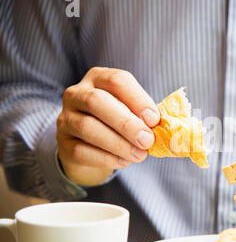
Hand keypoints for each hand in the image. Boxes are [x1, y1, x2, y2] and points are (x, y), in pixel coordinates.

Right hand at [57, 67, 159, 185]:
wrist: (90, 147)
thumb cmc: (117, 124)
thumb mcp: (131, 112)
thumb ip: (145, 115)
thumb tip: (166, 127)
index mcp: (98, 79)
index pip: (117, 81)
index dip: (138, 99)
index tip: (154, 120)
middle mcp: (77, 94)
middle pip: (97, 101)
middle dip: (126, 123)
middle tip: (147, 140)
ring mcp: (66, 118)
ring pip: (88, 127)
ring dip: (119, 143)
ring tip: (139, 155)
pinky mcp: (63, 143)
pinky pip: (82, 150)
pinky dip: (107, 158)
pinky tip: (124, 162)